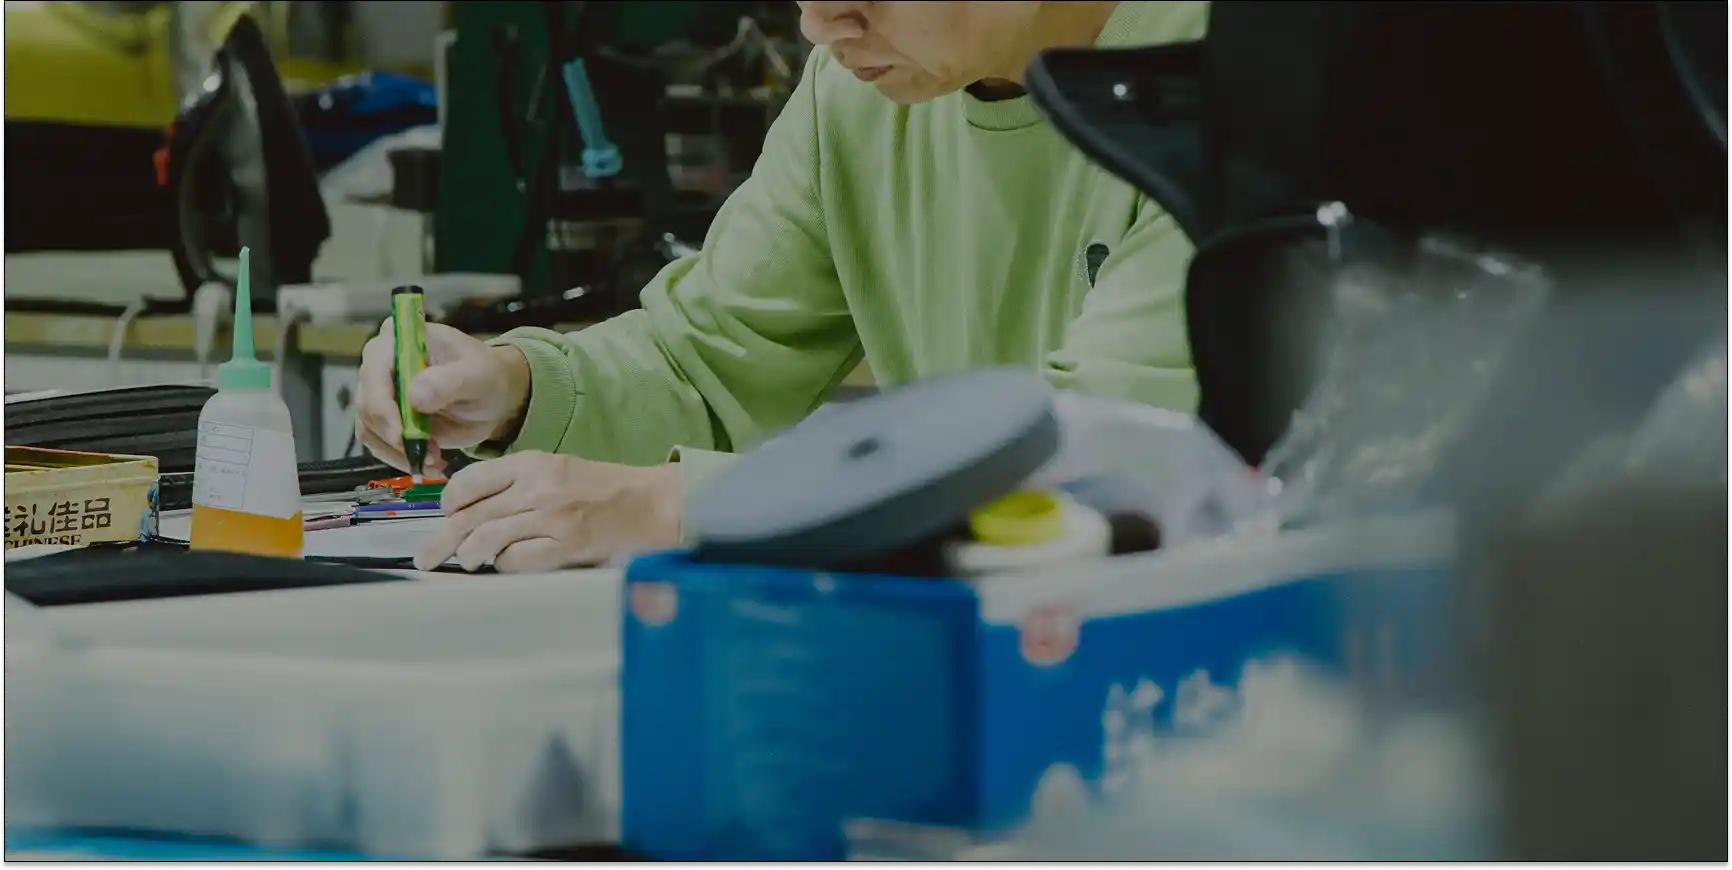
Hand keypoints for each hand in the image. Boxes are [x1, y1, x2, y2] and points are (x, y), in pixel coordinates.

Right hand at [355, 320, 531, 475]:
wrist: (494, 396)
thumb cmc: (485, 375)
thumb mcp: (477, 374)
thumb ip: (449, 381)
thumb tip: (415, 397)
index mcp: (397, 341)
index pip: (374, 371)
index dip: (381, 405)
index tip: (400, 434)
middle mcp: (380, 365)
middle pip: (367, 404)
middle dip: (393, 436)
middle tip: (427, 454)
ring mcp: (381, 394)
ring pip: (370, 429)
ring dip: (398, 452)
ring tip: (434, 462)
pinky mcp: (387, 420)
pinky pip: (380, 445)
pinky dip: (401, 459)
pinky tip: (430, 465)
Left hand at [415, 452, 682, 572]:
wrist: (650, 502)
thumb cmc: (604, 489)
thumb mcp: (556, 470)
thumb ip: (516, 484)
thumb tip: (471, 511)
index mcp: (532, 463)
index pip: (470, 481)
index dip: (448, 503)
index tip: (443, 517)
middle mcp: (538, 486)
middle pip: (470, 515)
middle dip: (441, 540)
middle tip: (427, 556)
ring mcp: (552, 516)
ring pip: (487, 538)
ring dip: (468, 555)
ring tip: (465, 563)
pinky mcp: (566, 545)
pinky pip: (517, 560)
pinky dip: (504, 565)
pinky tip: (504, 565)